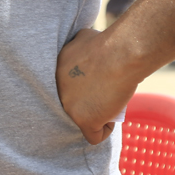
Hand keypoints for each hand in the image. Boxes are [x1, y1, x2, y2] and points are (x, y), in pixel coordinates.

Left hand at [56, 28, 136, 143]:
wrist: (120, 54)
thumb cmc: (108, 43)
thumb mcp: (83, 38)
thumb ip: (78, 48)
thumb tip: (83, 48)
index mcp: (55, 72)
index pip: (64, 89)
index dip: (79, 90)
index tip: (93, 88)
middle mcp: (56, 91)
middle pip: (71, 106)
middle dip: (85, 104)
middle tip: (102, 98)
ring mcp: (68, 107)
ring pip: (81, 121)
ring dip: (94, 118)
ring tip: (108, 108)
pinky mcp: (84, 121)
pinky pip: (94, 136)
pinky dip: (104, 130)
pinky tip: (111, 121)